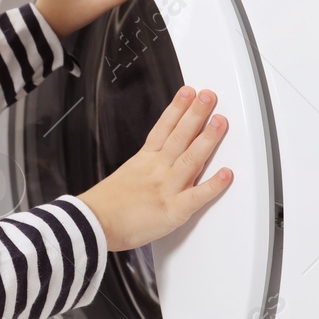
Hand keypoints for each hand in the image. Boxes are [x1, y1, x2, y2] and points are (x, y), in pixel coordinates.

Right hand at [76, 86, 232, 250]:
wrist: (92, 225)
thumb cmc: (106, 207)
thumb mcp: (125, 176)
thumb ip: (144, 168)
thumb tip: (154, 163)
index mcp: (144, 161)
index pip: (164, 128)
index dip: (177, 108)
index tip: (188, 92)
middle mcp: (157, 169)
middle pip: (179, 136)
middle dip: (195, 114)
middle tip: (208, 96)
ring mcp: (166, 188)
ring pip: (190, 159)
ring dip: (207, 139)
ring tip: (220, 122)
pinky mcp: (173, 210)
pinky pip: (196, 196)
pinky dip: (213, 185)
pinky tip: (226, 174)